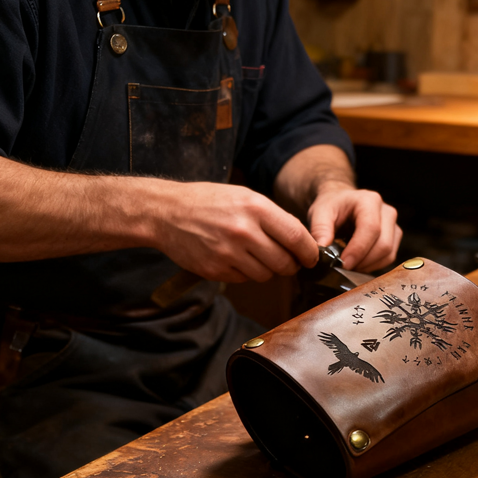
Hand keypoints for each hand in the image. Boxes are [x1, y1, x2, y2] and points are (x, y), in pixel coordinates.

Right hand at [153, 182, 319, 282]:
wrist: (165, 212)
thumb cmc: (208, 202)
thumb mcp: (244, 197)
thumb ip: (274, 217)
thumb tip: (301, 241)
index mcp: (255, 208)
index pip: (296, 237)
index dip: (309, 252)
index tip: (312, 257)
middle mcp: (244, 231)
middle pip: (284, 262)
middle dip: (290, 266)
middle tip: (286, 261)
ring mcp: (228, 253)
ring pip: (266, 275)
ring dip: (267, 271)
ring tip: (255, 256)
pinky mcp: (216, 270)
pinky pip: (244, 280)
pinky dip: (245, 274)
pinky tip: (235, 259)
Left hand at [307, 183, 400, 272]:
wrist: (342, 203)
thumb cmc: (332, 206)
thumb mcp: (319, 212)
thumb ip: (320, 229)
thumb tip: (323, 251)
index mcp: (369, 201)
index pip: (371, 229)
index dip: (358, 250)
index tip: (343, 263)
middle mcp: (386, 211)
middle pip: (383, 244)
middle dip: (363, 261)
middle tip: (344, 267)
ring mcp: (393, 225)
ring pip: (388, 254)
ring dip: (368, 266)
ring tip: (350, 265)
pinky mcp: (394, 237)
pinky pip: (389, 257)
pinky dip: (373, 265)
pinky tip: (358, 263)